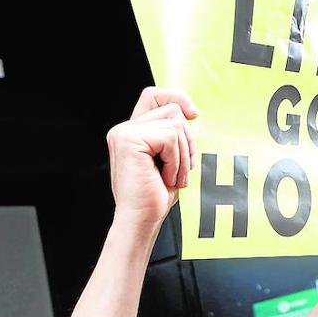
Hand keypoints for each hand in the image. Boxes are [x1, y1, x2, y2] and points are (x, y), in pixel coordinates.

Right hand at [106, 88, 198, 226]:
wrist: (140, 221)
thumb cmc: (154, 198)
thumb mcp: (172, 160)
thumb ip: (176, 136)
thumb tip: (192, 116)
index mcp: (131, 132)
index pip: (154, 95)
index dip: (176, 97)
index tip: (194, 115)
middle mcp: (123, 129)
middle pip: (172, 109)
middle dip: (187, 140)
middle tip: (181, 170)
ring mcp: (124, 133)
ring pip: (174, 123)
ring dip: (182, 155)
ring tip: (171, 177)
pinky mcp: (129, 140)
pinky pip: (169, 137)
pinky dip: (176, 161)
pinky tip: (165, 178)